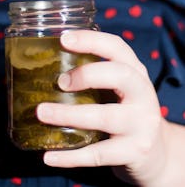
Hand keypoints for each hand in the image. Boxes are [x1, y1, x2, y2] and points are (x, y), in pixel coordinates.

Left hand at [37, 30, 168, 185]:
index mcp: (135, 73)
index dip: (91, 40)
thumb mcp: (117, 89)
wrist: (154, 152)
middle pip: (120, 75)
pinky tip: (48, 157)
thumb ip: (93, 77)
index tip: (64, 39)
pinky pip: (99, 154)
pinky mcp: (135, 152)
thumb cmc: (125, 112)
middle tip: (59, 82)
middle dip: (87, 74)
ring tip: (41, 113)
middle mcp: (143, 94)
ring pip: (106, 116)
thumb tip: (47, 68)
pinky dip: (71, 156)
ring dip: (69, 115)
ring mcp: (141, 124)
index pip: (117, 48)